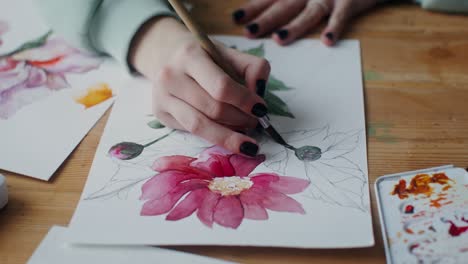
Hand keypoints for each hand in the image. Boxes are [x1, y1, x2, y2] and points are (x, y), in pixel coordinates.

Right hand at [130, 17, 269, 156]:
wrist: (169, 58)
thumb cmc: (205, 58)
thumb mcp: (230, 54)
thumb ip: (252, 67)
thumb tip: (259, 92)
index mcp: (190, 55)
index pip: (221, 86)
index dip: (244, 101)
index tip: (261, 109)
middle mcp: (171, 76)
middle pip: (213, 109)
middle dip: (240, 119)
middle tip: (255, 122)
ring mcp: (162, 97)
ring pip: (200, 126)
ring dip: (228, 135)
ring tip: (246, 138)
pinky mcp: (160, 114)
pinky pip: (191, 132)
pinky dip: (214, 136)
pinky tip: (227, 135)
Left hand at [232, 0, 376, 45]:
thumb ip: (286, 1)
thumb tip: (266, 18)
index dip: (253, 8)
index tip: (236, 19)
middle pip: (284, 6)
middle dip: (266, 19)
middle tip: (250, 31)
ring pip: (309, 12)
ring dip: (294, 26)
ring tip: (279, 39)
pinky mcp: (350, 0)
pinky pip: (341, 15)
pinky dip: (335, 27)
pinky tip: (327, 40)